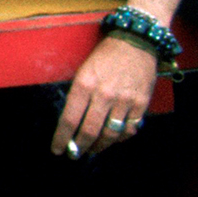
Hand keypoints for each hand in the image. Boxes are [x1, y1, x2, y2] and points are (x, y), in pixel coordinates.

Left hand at [51, 36, 157, 157]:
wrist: (135, 42)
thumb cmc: (104, 56)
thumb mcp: (83, 71)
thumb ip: (78, 95)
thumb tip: (72, 121)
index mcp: (84, 85)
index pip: (69, 119)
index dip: (62, 138)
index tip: (57, 149)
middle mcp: (104, 94)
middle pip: (89, 131)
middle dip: (80, 147)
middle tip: (74, 154)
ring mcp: (124, 100)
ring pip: (110, 134)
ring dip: (99, 146)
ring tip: (92, 149)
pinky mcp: (141, 103)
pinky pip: (130, 129)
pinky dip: (120, 138)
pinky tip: (113, 139)